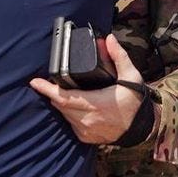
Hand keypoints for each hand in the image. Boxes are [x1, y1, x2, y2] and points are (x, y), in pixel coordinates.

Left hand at [29, 34, 145, 143]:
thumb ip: (119, 56)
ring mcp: (86, 130)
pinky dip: (69, 114)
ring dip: (61, 103)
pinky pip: (70, 124)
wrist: (143, 127)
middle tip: (50, 82)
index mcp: (96, 104)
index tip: (34, 82)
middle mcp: (88, 119)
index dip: (47, 89)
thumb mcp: (131, 76)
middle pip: (60, 105)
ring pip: (64, 115)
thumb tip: (109, 39)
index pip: (64, 97)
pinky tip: (75, 106)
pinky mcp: (86, 137)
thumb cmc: (135, 101)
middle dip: (53, 93)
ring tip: (63, 91)